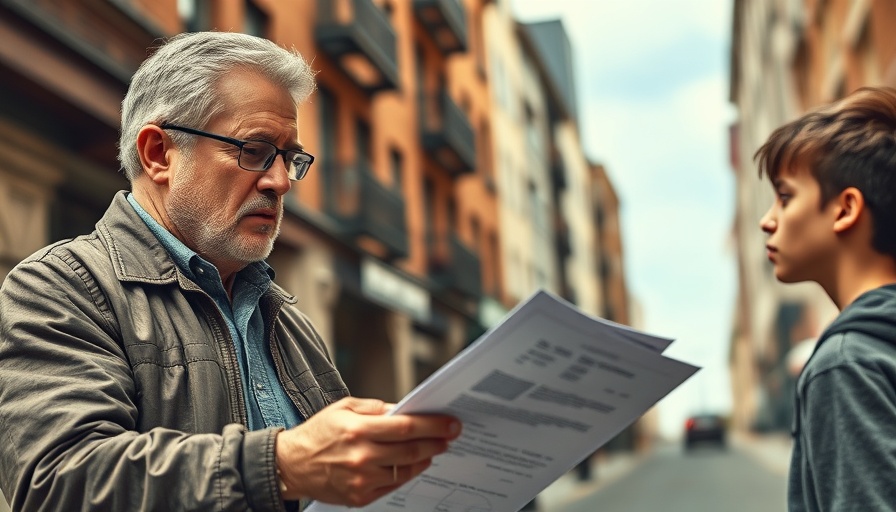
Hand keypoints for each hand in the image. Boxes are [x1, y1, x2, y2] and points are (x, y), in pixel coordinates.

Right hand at [274, 397, 461, 506]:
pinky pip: (393, 485)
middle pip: (411, 450)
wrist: (291, 465)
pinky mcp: (360, 497)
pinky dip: (406, 474)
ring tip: (433, 449)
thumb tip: (404, 409)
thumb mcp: (343, 408)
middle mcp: (361, 456)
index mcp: (358, 430)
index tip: (450, 424)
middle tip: (450, 436)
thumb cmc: (318, 433)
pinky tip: (413, 464)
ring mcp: (361, 480)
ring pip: (406, 471)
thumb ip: (376, 408)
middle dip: (436, 442)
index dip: (433, 425)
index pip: (406, 427)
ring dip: (425, 459)